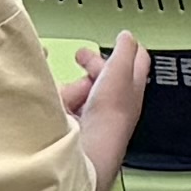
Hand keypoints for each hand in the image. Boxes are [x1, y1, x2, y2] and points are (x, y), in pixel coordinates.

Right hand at [66, 35, 152, 190]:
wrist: (86, 154)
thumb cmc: (109, 118)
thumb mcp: (119, 73)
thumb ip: (124, 52)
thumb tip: (128, 36)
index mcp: (131, 92)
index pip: (135, 65)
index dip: (126, 49)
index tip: (119, 39)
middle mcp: (115, 109)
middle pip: (104, 79)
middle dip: (91, 67)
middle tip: (81, 56)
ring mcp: (95, 122)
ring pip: (80, 95)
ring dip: (70, 89)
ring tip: (64, 93)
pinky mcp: (75, 134)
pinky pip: (64, 111)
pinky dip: (58, 106)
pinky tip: (55, 109)